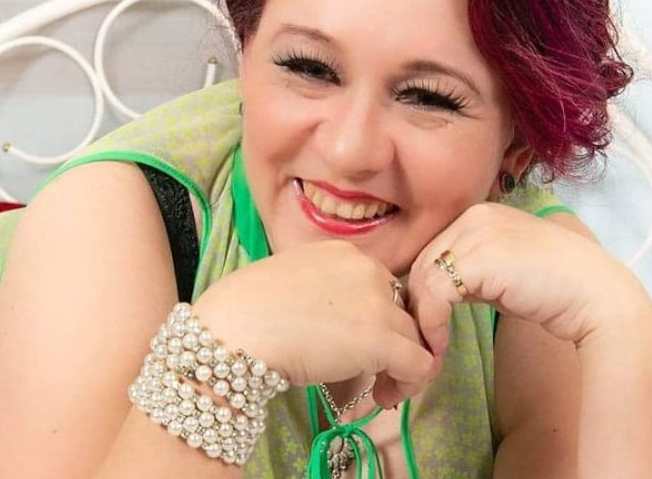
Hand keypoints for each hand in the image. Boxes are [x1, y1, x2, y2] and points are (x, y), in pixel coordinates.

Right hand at [192, 239, 434, 400]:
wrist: (232, 331)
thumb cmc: (241, 312)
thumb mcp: (288, 285)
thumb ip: (321, 297)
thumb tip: (334, 329)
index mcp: (341, 253)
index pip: (379, 288)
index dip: (374, 321)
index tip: (356, 348)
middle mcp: (367, 268)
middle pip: (399, 312)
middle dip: (391, 345)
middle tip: (371, 375)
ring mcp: (377, 302)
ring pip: (413, 339)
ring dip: (398, 368)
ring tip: (376, 393)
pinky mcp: (382, 339)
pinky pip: (419, 366)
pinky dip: (409, 386)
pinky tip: (383, 399)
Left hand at [371, 203, 643, 406]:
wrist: (598, 298)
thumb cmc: (558, 292)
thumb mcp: (504, 275)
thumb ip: (472, 274)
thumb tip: (436, 293)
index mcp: (481, 215)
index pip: (433, 252)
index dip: (423, 292)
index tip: (426, 328)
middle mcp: (475, 215)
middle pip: (422, 263)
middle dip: (415, 307)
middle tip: (418, 346)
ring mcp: (476, 231)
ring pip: (422, 277)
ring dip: (420, 320)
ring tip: (429, 353)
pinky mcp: (478, 256)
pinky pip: (434, 292)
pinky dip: (431, 323)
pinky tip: (441, 346)